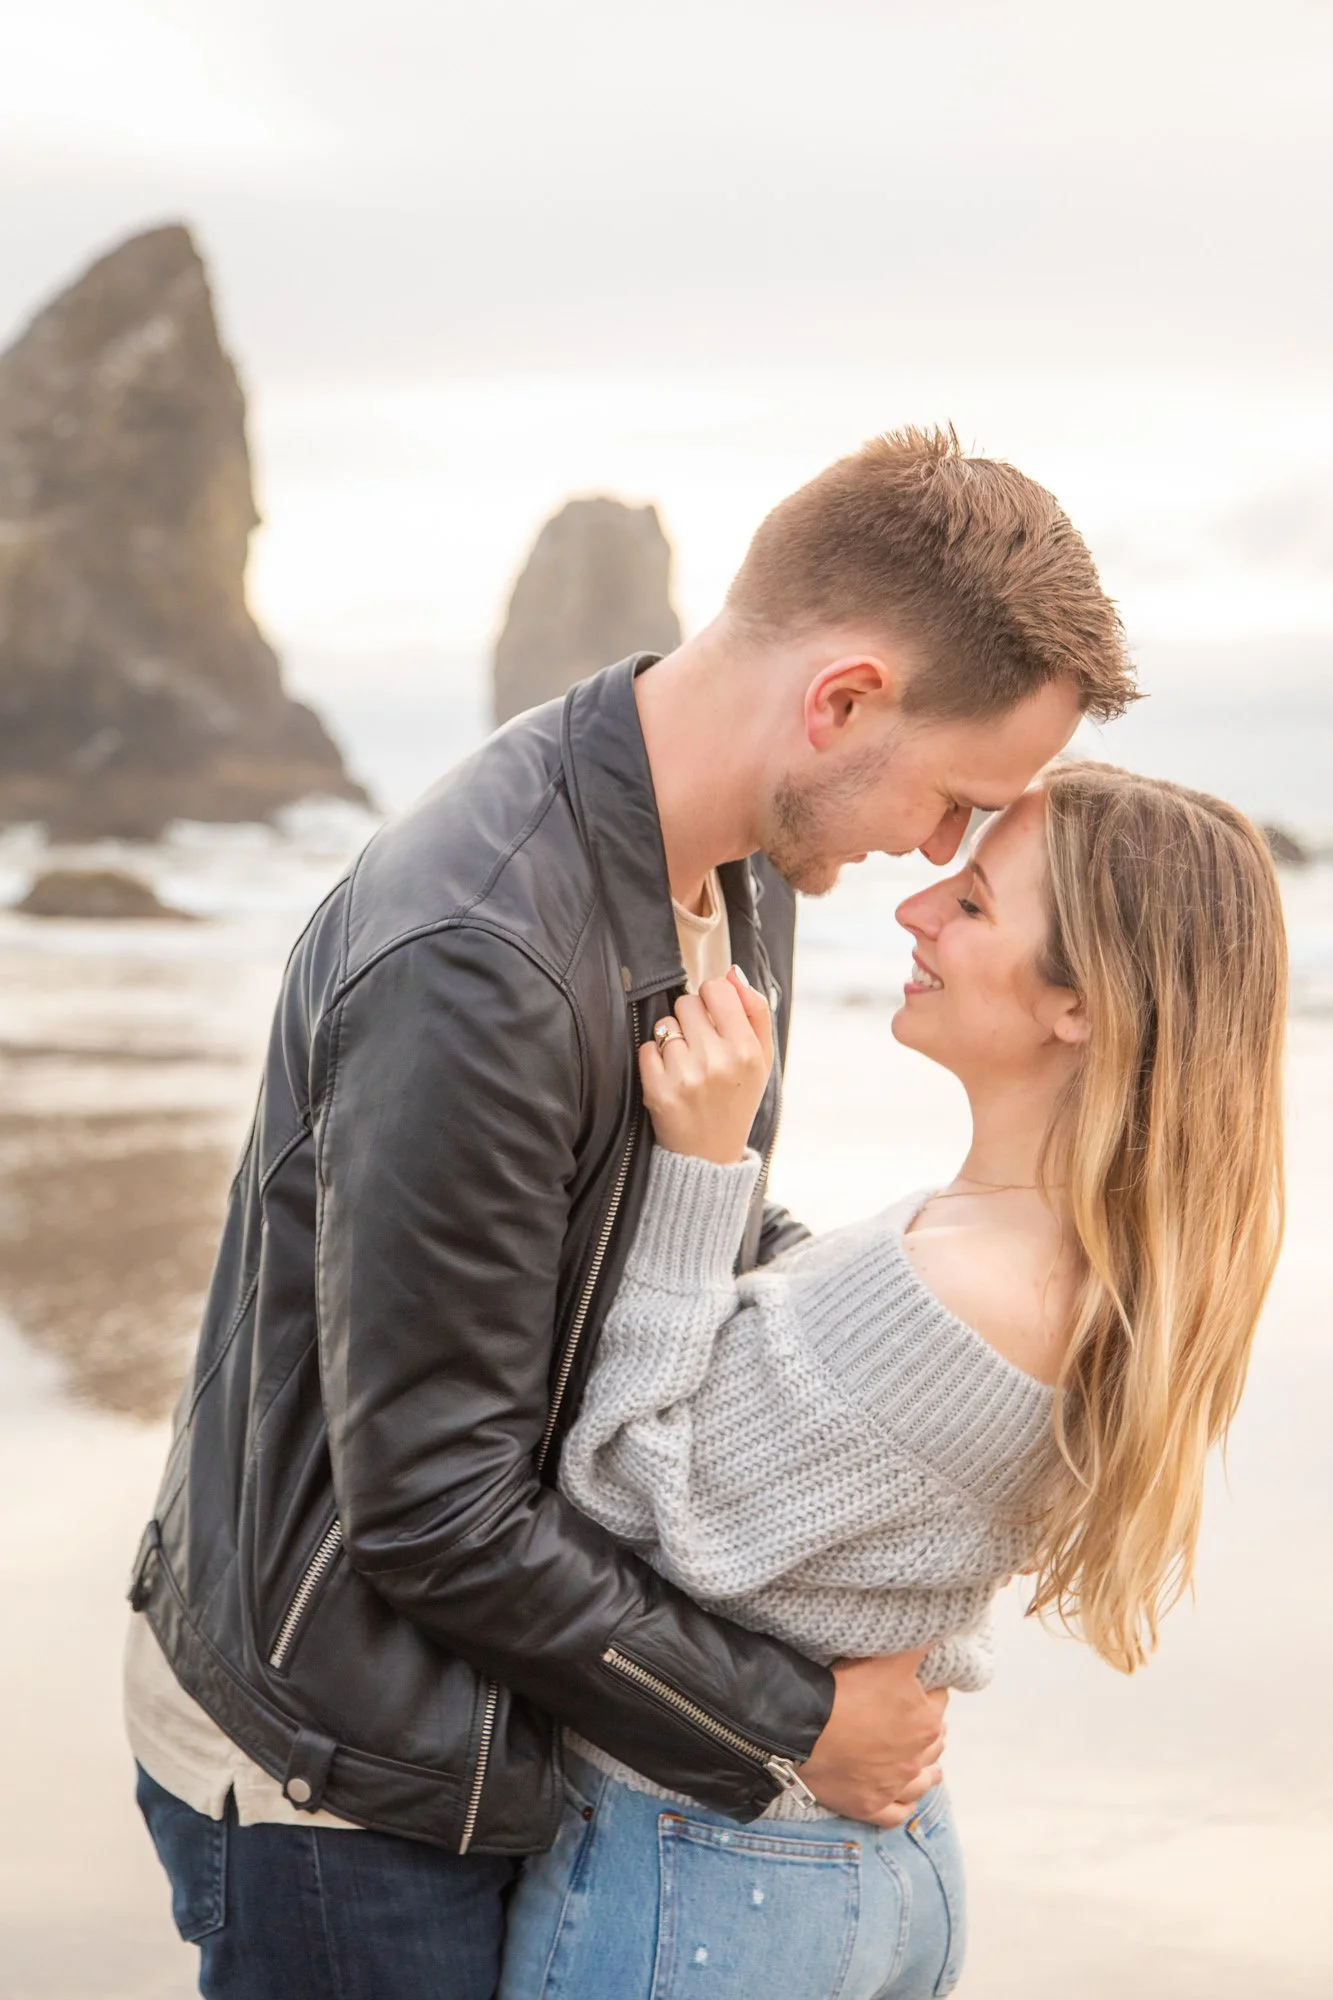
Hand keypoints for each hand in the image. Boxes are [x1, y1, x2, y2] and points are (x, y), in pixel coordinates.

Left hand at [640, 969, 773, 1165]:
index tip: (714, 1018)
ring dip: (673, 1039)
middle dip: (692, 1018)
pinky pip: (646, 1048)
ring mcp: (685, 1076)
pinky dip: (655, 1059)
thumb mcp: (762, 1059)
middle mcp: (717, 1061)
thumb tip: (732, 971)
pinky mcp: (657, 1091)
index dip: (712, 999)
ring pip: (665, 1024)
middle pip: (687, 1002)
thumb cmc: (737, 1099)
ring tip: (687, 1065)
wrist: (709, 1155)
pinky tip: (670, 1077)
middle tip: (701, 1046)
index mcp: (746, 1050)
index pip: (716, 989)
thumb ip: (755, 1011)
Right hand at [796, 1651, 948, 1827]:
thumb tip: (944, 1627)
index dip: (929, 1688)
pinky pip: (896, 1813)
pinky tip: (906, 1799)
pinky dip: (904, 1806)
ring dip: (927, 1769)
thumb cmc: (845, 1691)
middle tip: (916, 1715)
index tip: (919, 1684)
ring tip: (928, 1762)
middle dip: (928, 1726)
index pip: (939, 1699)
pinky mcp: (870, 1805)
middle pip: (934, 1739)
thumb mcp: (889, 1659)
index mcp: (925, 1722)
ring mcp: (893, 1785)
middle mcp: (916, 1758)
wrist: (803, 1731)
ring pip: (922, 1780)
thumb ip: (920, 1644)